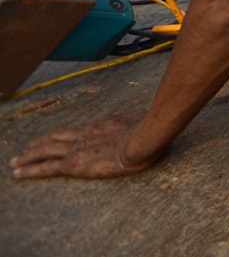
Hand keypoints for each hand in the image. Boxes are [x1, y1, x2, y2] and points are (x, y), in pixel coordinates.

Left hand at [10, 112, 158, 179]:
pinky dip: (30, 170)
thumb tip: (142, 118)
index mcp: (101, 126)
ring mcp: (77, 148)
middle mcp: (85, 134)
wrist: (143, 138)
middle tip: (26, 149)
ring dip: (28, 155)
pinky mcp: (74, 164)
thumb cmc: (149, 130)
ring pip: (45, 150)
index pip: (77, 131)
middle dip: (40, 143)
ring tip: (15, 161)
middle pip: (56, 137)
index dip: (64, 135)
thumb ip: (135, 122)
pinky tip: (17, 173)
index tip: (56, 139)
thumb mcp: (142, 121)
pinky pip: (46, 167)